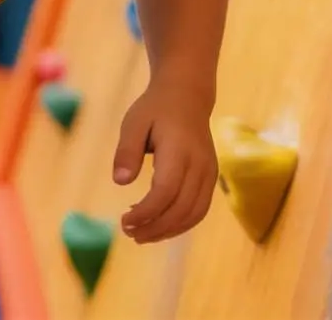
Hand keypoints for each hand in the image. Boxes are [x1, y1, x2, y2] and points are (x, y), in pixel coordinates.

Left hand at [112, 82, 218, 243]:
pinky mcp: (212, 179)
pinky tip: (160, 225)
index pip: (166, 191)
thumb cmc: (155, 109)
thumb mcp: (133, 122)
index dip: (147, 212)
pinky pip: (200, 209)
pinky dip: (181, 223)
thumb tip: (120, 182)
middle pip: (181, 208)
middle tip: (130, 234)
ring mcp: (209, 173)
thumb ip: (127, 151)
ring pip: (194, 214)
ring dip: (169, 230)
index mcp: (179, 150)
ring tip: (142, 235)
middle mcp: (200, 165)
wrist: (186, 96)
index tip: (125, 222)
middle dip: (156, 227)